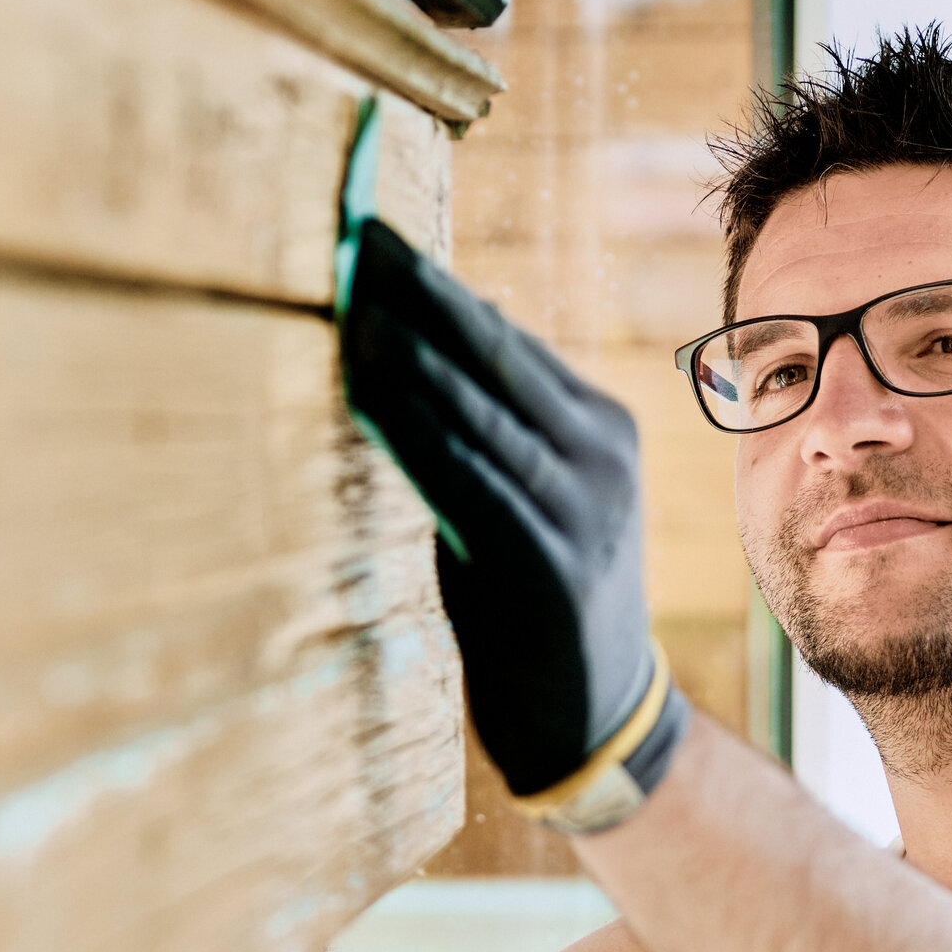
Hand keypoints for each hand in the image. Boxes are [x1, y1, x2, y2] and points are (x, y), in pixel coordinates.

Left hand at [340, 219, 688, 829]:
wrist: (593, 718)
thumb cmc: (533, 601)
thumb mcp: (526, 497)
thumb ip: (488, 429)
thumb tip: (419, 343)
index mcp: (598, 427)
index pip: (505, 338)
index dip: (436, 285)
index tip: (372, 233)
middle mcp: (599, 456)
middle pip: (494, 355)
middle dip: (421, 294)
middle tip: (356, 236)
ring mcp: (581, 509)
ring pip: (480, 410)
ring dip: (409, 353)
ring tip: (352, 302)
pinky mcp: (548, 564)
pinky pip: (469, 482)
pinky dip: (415, 432)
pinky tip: (366, 394)